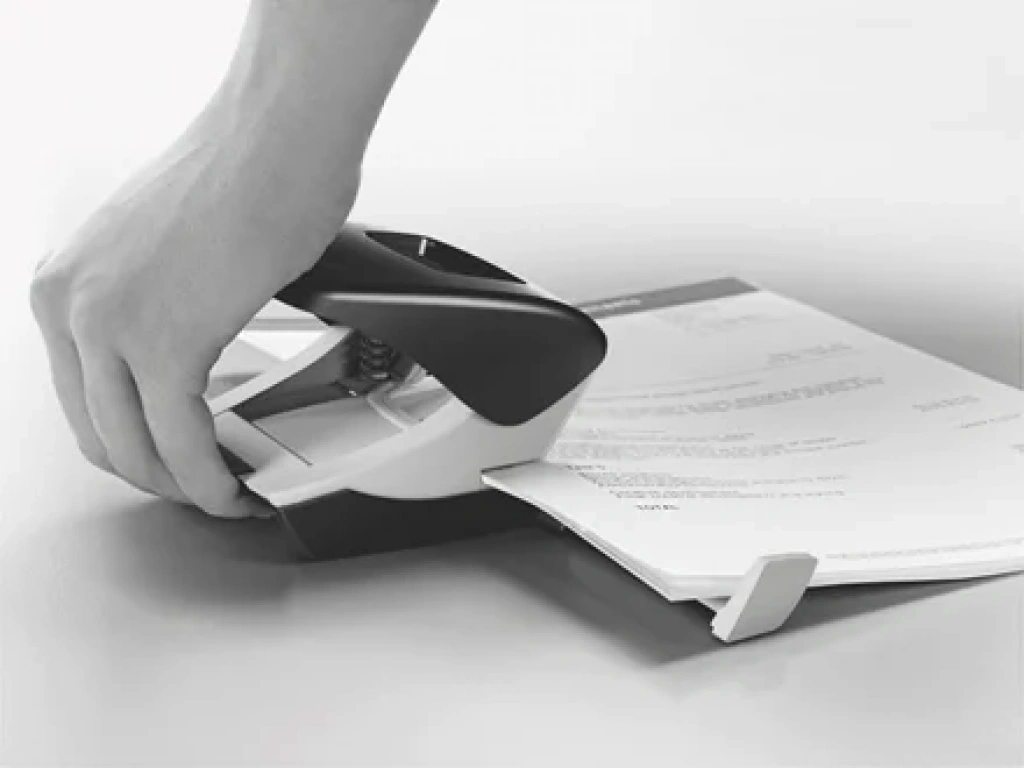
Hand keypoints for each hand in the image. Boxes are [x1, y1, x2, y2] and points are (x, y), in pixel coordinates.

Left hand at [29, 125, 359, 517]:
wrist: (278, 140)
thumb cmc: (245, 177)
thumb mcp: (163, 255)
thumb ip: (151, 311)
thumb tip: (187, 362)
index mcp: (64, 284)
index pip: (82, 403)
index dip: (132, 450)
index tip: (174, 464)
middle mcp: (69, 305)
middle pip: (101, 438)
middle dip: (158, 480)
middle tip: (206, 490)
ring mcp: (110, 325)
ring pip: (136, 451)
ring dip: (186, 489)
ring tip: (228, 494)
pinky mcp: (165, 344)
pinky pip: (183, 443)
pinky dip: (212, 479)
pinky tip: (236, 484)